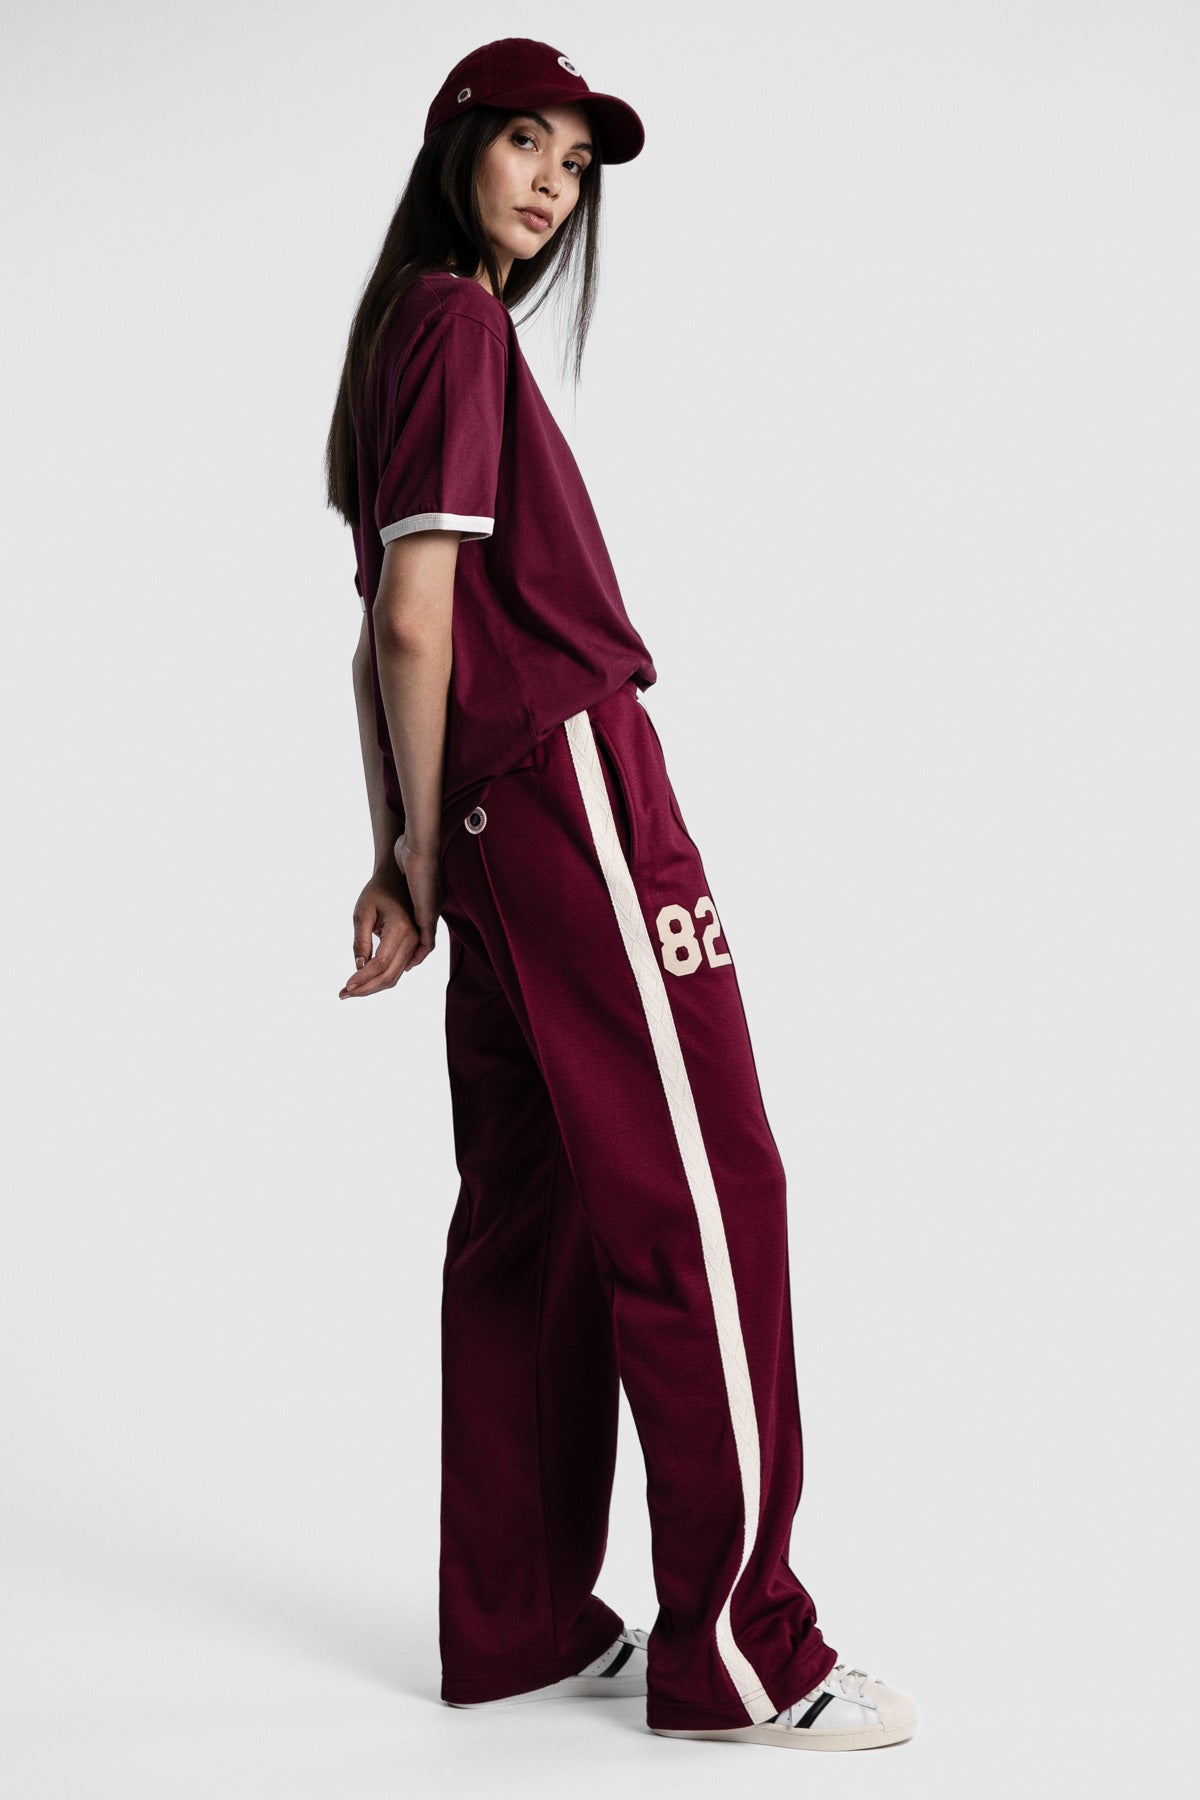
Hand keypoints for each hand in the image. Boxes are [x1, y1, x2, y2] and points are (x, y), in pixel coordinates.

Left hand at [339, 844, 439, 997]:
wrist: (398, 875)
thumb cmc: (378, 890)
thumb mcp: (362, 911)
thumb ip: (360, 940)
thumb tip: (359, 967)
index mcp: (401, 928)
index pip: (380, 963)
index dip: (362, 979)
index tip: (344, 988)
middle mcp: (414, 937)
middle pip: (391, 975)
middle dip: (366, 989)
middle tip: (344, 994)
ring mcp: (418, 941)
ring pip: (397, 974)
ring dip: (374, 986)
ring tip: (352, 990)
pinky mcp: (416, 943)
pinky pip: (401, 967)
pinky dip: (384, 977)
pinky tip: (367, 980)